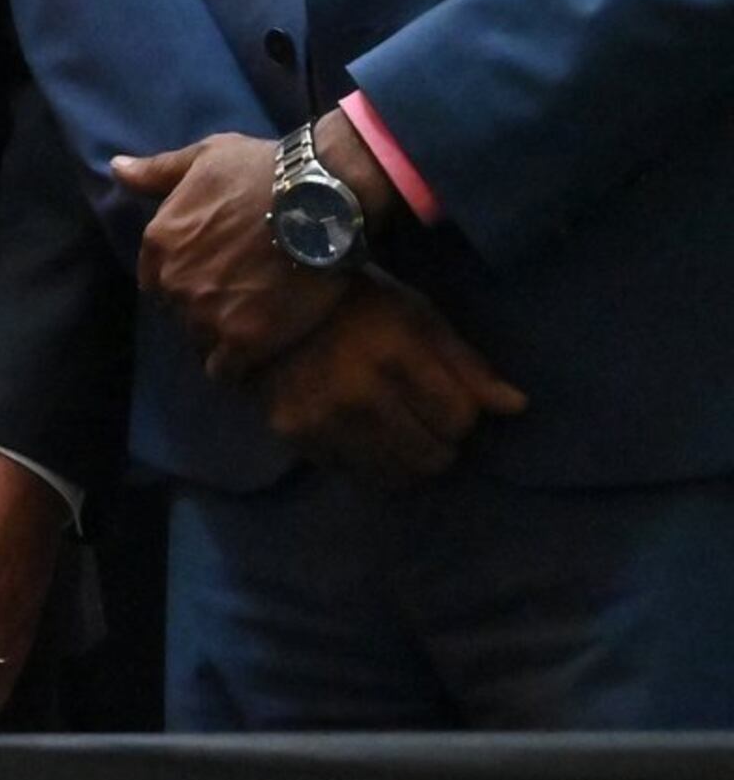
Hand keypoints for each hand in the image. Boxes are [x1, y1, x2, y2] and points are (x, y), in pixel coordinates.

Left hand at [123, 133, 346, 379]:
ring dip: (221, 335)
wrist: (320, 198)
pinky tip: (258, 352)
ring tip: (254, 323)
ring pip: (201, 340)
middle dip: (204, 306)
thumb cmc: (262, 170)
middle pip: (179, 311)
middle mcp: (174, 282)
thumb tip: (117, 168)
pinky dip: (238, 366)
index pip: (155, 279)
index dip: (184, 279)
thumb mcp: (204, 158)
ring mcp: (206, 313)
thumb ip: (157, 172)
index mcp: (159, 242)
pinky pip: (226, 369)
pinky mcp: (244, 340)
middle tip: (241, 298)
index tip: (213, 274)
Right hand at [254, 277, 525, 484]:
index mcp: (396, 354)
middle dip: (439, 441)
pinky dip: (369, 461)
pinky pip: (356, 473)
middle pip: (433, 456)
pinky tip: (363, 434)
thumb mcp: (416, 315)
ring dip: (409, 459)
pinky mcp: (298, 436)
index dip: (462, 411)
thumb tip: (516, 408)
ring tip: (399, 433)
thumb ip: (466, 363)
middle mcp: (360, 394)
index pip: (460, 418)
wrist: (263, 308)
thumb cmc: (354, 304)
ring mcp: (325, 420)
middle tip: (424, 419)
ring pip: (397, 475)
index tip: (446, 397)